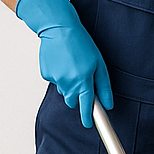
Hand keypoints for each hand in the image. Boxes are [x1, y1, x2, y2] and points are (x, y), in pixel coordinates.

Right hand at [16, 0, 113, 127]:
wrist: (59, 28)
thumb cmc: (81, 43)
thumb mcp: (99, 64)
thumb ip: (103, 86)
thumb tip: (108, 104)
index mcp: (83, 80)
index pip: (86, 106)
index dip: (88, 118)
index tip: (88, 124)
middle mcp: (68, 83)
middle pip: (73, 101)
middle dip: (78, 96)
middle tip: (81, 79)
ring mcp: (55, 79)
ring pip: (64, 91)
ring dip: (69, 85)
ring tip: (72, 66)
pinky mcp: (46, 74)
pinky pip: (55, 82)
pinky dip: (59, 76)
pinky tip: (62, 62)